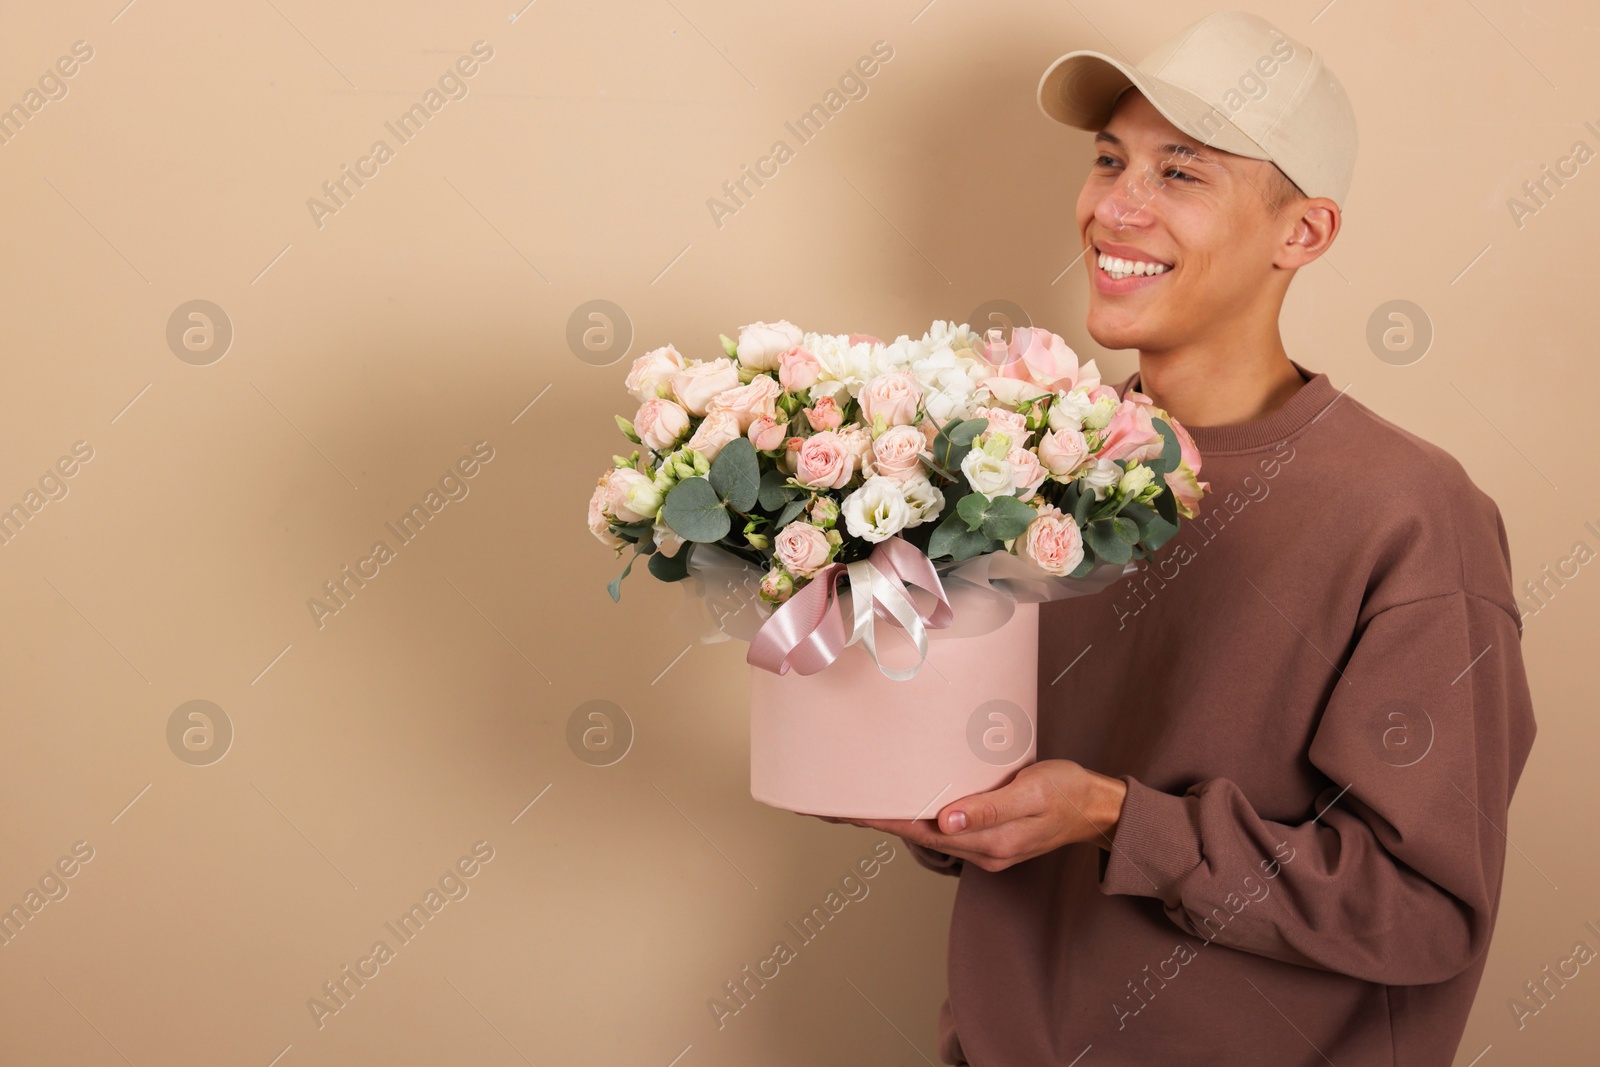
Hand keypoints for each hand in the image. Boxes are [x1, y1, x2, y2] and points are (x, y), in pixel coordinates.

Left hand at [799, 760, 1126, 872]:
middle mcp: (982, 849)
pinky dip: (922, 818)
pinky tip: (909, 805)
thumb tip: (945, 821)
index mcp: (989, 841)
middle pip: (919, 835)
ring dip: (898, 820)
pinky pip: (947, 830)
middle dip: (882, 822)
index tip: (853, 810)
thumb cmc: (1068, 791)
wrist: (1099, 807)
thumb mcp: (1032, 793)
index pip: (923, 831)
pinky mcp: (991, 836)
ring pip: (931, 834)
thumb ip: (990, 808)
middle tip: (841, 804)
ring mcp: (986, 846)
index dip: (886, 821)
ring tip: (864, 804)